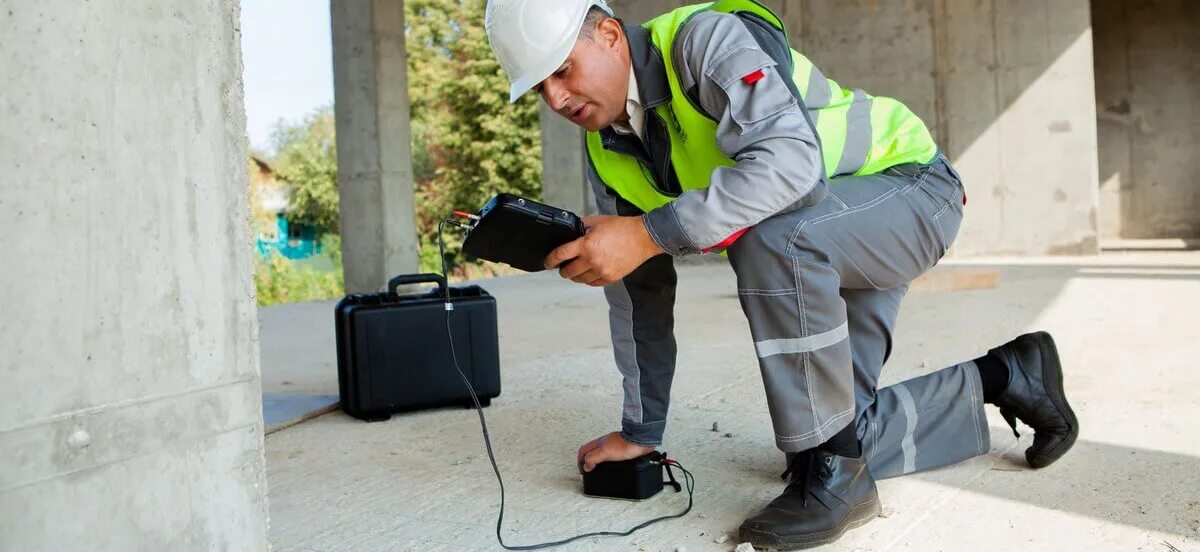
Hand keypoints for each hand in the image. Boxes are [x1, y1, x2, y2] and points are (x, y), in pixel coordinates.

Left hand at [544, 215, 663, 286]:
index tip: (547, 262)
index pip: (560, 255)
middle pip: (568, 272)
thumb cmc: (622, 228)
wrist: (643, 237)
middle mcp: (592, 260)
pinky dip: (588, 279)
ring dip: (575, 275)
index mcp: (586, 245)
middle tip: (562, 266)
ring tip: (576, 270)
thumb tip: (570, 233)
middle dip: (562, 270)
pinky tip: (588, 274)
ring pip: (580, 279)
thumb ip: (581, 227)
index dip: (550, 260)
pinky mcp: (610, 277)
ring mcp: (601, 271)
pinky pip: (593, 283)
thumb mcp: (597, 222)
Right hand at [576, 431, 654, 472]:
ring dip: (598, 461)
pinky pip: (612, 457)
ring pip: (601, 454)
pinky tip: (612, 466)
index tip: (582, 470)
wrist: (640, 442)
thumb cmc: (625, 444)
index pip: (583, 451)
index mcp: (598, 443)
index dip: (580, 461)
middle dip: (587, 460)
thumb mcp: (605, 452)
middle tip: (587, 468)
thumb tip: (586, 466)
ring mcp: (614, 447)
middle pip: (591, 452)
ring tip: (597, 468)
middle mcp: (604, 444)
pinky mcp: (622, 450)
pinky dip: (609, 462)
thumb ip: (593, 458)